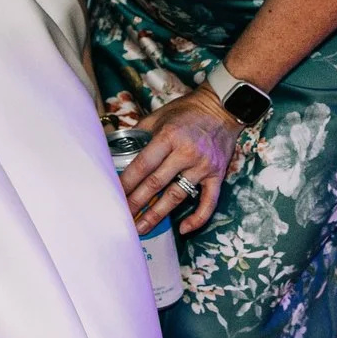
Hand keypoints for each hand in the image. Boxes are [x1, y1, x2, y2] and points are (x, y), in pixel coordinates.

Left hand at [118, 88, 241, 234]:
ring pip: (177, 196)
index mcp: (168, 136)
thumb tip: (116, 145)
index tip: (114, 195)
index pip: (143, 165)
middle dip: (136, 203)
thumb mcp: (159, 115)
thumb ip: (140, 132)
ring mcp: (203, 166)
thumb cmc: (187, 111)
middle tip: (121, 218)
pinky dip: (197, 218)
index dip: (127, 183)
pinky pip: (208, 202)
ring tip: (141, 229)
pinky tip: (183, 229)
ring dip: (157, 215)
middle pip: (156, 184)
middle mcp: (186, 153)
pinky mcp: (217, 175)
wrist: (222, 108)